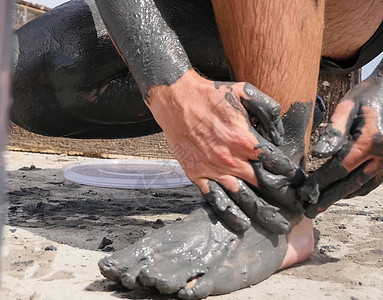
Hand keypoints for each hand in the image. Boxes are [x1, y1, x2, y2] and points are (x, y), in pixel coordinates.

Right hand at [148, 70, 303, 232]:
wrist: (176, 100)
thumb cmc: (210, 96)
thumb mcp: (244, 92)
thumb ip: (268, 110)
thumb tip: (280, 133)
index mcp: (246, 140)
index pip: (276, 164)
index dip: (291, 175)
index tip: (299, 183)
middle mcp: (232, 160)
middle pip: (264, 186)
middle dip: (284, 200)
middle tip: (296, 210)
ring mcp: (214, 170)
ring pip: (243, 198)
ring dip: (262, 213)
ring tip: (278, 226)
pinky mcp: (198, 175)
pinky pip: (216, 199)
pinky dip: (230, 213)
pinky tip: (242, 224)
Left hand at [299, 68, 382, 217]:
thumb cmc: (368, 96)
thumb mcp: (349, 106)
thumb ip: (334, 131)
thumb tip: (318, 154)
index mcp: (371, 142)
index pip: (339, 169)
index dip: (320, 182)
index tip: (303, 192)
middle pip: (350, 184)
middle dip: (327, 199)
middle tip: (308, 211)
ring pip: (362, 187)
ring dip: (340, 198)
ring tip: (319, 207)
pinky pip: (372, 183)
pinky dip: (355, 191)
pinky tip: (341, 194)